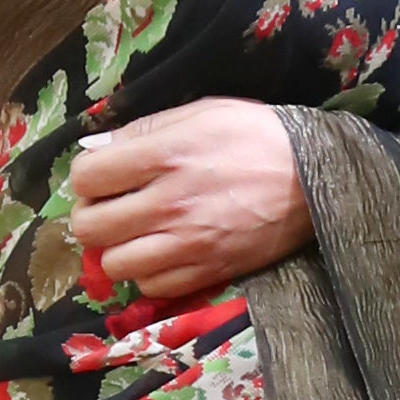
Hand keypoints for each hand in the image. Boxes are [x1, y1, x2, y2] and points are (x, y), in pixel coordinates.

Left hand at [68, 96, 309, 303]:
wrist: (315, 178)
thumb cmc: (256, 136)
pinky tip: (161, 253)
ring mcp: (188, 244)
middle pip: (90, 227)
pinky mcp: (208, 271)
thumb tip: (96, 152)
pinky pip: (152, 286)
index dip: (85, 178)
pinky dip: (148, 272)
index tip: (102, 177)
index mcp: (166, 155)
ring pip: (115, 264)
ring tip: (134, 235)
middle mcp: (170, 204)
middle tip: (110, 209)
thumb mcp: (200, 113)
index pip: (87, 177)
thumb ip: (144, 130)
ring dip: (117, 249)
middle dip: (92, 216)